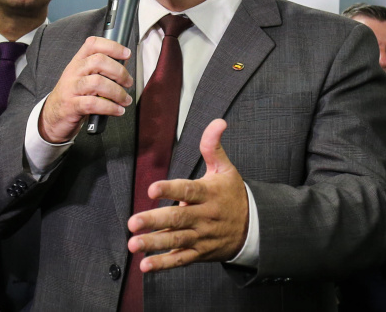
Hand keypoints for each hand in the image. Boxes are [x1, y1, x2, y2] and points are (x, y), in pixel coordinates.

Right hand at [39, 36, 132, 142]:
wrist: (52, 117)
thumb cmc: (73, 95)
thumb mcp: (83, 78)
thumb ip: (101, 70)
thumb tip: (124, 64)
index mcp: (77, 62)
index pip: (93, 44)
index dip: (112, 46)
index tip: (127, 54)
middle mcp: (73, 72)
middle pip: (98, 61)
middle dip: (119, 72)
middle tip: (128, 83)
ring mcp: (71, 89)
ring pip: (97, 82)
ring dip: (118, 92)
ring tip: (125, 100)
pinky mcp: (71, 106)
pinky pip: (93, 104)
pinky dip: (110, 107)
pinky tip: (118, 110)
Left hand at [126, 118, 249, 271]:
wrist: (253, 227)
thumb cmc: (232, 194)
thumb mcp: (226, 169)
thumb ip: (213, 147)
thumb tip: (217, 122)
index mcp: (209, 193)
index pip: (189, 190)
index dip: (171, 189)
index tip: (152, 189)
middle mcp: (205, 216)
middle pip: (178, 218)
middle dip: (155, 221)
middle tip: (133, 222)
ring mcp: (202, 236)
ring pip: (177, 240)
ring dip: (154, 243)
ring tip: (134, 244)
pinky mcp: (199, 252)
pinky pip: (181, 259)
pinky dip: (164, 263)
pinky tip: (146, 265)